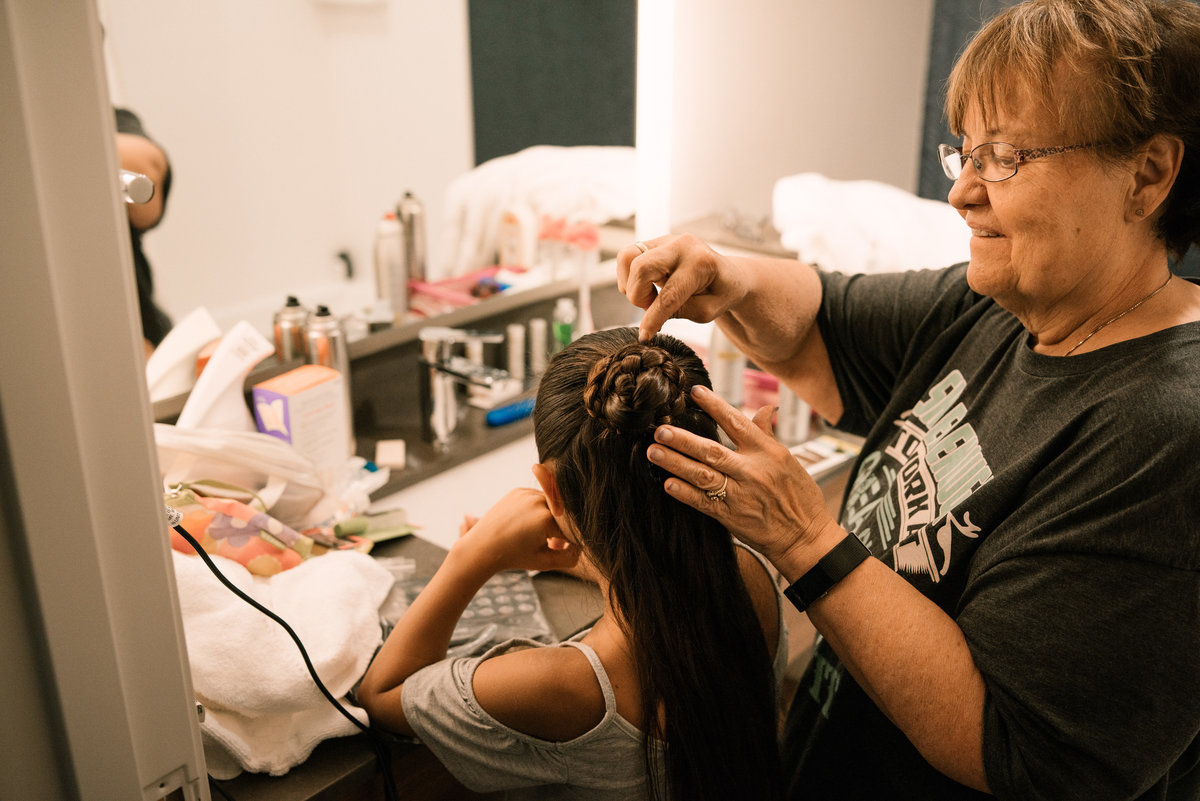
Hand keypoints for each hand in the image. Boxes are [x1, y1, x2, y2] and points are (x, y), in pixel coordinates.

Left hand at [452, 488, 578, 574]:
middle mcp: (538, 502)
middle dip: (559, 530)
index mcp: (546, 520)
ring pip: (552, 505)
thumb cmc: (513, 557)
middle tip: (548, 543)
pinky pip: (538, 499)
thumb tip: (582, 547)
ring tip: (535, 534)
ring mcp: (527, 494)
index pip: (570, 531)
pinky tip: (526, 524)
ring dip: (550, 518)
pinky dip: (538, 510)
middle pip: (563, 516)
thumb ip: (569, 558)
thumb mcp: (544, 562)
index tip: (556, 549)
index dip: (566, 544)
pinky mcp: (519, 491)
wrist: (482, 547)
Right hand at [616, 234, 749, 340]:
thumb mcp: (707, 311)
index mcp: (701, 263)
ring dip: (630, 284)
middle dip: (638, 296)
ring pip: (628, 257)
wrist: (728, 275)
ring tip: (649, 296)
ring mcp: (667, 240)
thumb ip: (679, 312)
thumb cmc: (721, 293)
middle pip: (641, 267)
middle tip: (651, 308)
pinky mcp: (656, 242)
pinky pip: (628, 256)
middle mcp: (683, 245)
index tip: (645, 336)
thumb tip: (649, 320)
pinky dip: (630, 276)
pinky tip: (646, 286)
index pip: (668, 294)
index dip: (653, 319)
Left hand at [644, 384, 844, 579]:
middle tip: (660, 429)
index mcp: (768, 452)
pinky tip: (667, 484)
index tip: (694, 392)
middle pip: (712, 451)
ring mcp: (740, 495)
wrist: (806, 538)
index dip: (715, 406)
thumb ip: (767, 435)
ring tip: (654, 452)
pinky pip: (703, 503)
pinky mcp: (731, 518)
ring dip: (676, 463)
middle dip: (683, 439)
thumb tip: (765, 408)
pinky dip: (684, 493)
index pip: (737, 423)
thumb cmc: (800, 497)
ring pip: (703, 475)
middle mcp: (753, 471)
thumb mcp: (789, 461)